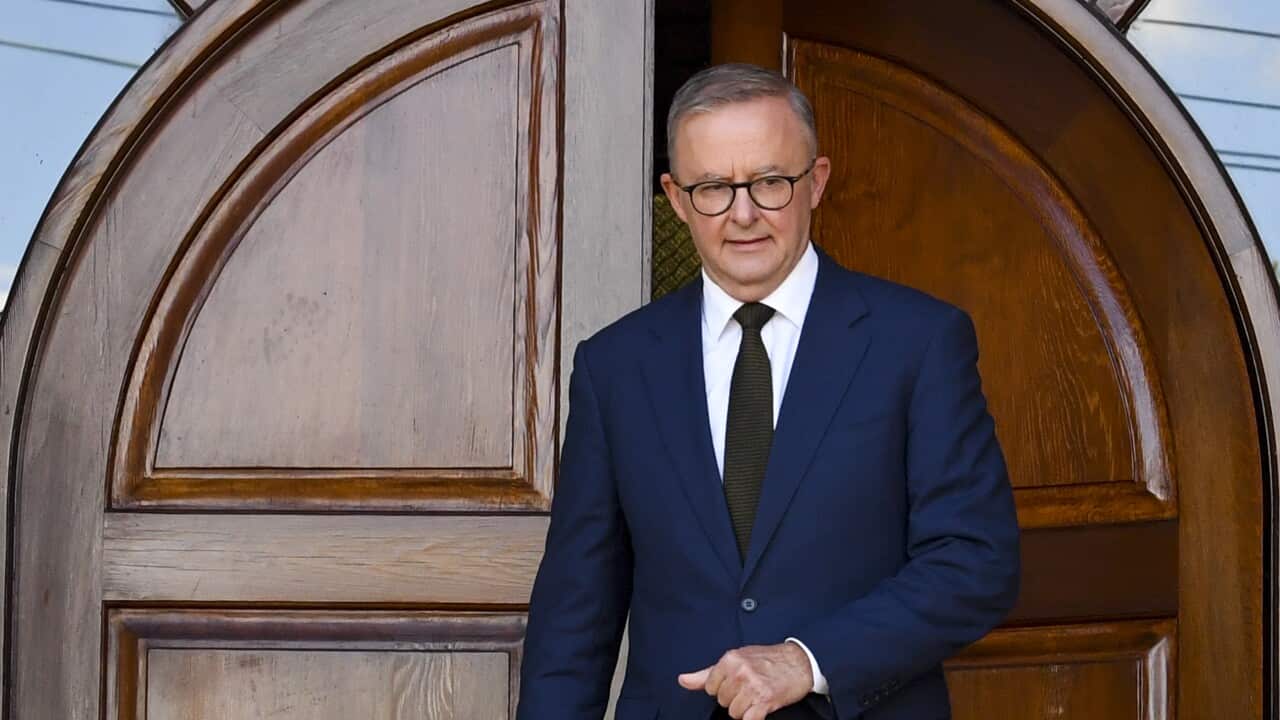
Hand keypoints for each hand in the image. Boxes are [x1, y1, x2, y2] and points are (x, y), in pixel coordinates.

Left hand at [677, 642, 812, 719]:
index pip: (710, 688)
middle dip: (735, 699)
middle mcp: (739, 672)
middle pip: (723, 702)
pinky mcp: (765, 701)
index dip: (723, 689)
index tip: (736, 683)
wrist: (798, 662)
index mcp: (730, 659)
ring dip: (746, 709)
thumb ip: (706, 673)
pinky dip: (753, 717)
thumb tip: (683, 680)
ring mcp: (752, 687)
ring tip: (756, 696)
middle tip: (750, 688)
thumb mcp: (736, 659)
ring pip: (734, 713)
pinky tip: (760, 708)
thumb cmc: (767, 659)